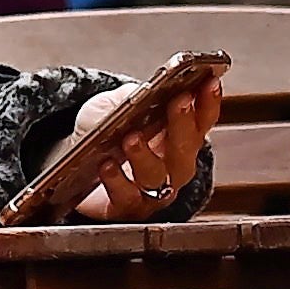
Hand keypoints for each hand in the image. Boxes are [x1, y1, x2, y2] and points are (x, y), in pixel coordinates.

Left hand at [59, 72, 216, 220]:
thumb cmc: (105, 132)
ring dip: (144, 155)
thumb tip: (143, 93)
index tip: (210, 82)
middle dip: (183, 123)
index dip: (209, 102)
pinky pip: (126, 196)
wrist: (79, 164)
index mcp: (178, 137)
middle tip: (179, 102)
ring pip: (156, 176)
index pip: (202, 120)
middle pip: (185, 148)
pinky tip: (107, 164)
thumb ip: (132, 96)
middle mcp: (172, 166)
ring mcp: (153, 189)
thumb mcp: (118, 104)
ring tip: (131, 138)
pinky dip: (116, 181)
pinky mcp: (127, 206)